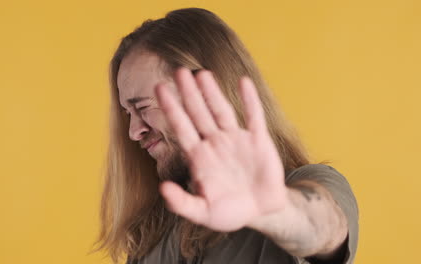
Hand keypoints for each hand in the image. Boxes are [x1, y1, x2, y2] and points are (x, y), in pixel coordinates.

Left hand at [154, 67, 288, 231]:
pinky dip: (249, 100)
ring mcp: (236, 140)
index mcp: (199, 157)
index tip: (159, 88)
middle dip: (188, 93)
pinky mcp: (258, 141)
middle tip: (178, 71)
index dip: (171, 108)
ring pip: (221, 110)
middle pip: (198, 112)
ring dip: (212, 92)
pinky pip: (254, 116)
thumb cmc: (229, 212)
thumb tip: (162, 189)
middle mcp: (215, 143)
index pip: (181, 127)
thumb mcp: (203, 212)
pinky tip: (243, 83)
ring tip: (201, 73)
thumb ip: (182, 202)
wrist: (261, 212)